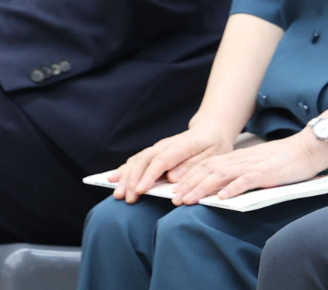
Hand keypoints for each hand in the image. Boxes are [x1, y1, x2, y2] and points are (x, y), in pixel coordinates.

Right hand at [108, 126, 236, 202]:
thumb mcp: (213, 156)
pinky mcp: (154, 153)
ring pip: (137, 160)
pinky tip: (113, 180)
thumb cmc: (214, 145)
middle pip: (144, 161)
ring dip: (125, 177)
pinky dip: (124, 171)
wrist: (211, 130)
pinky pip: (136, 161)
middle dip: (132, 180)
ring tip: (117, 194)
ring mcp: (158, 148)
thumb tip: (172, 178)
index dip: (149, 175)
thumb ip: (193, 166)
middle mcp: (166, 145)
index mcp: (181, 145)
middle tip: (127, 198)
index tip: (140, 190)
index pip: (161, 160)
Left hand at [168, 129, 327, 204]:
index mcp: (237, 158)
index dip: (189, 177)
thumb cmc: (283, 159)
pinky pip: (246, 181)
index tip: (175, 190)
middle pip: (209, 170)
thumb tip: (221, 186)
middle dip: (189, 185)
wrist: (306, 149)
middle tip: (173, 199)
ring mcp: (253, 166)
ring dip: (203, 188)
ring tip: (189, 200)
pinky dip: (232, 188)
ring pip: (221, 176)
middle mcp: (241, 160)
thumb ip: (239, 173)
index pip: (208, 166)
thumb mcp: (256, 164)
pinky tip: (222, 197)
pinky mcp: (266, 173)